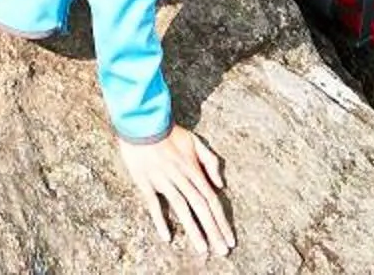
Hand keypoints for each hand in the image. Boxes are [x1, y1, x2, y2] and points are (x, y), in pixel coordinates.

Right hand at [118, 127, 231, 256]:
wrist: (143, 122)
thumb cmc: (169, 132)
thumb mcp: (195, 141)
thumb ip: (211, 161)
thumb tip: (221, 184)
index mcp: (194, 169)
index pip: (212, 200)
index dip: (222, 221)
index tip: (230, 240)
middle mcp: (182, 177)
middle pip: (201, 208)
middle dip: (213, 231)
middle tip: (222, 252)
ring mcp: (163, 180)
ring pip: (182, 208)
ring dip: (194, 230)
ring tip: (202, 249)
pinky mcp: (146, 182)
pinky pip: (154, 204)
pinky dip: (160, 221)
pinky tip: (167, 237)